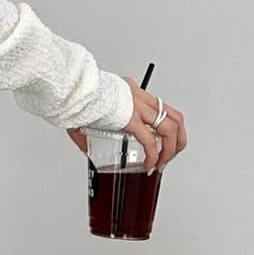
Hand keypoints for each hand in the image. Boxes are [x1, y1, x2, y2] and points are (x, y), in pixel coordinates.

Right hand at [66, 77, 187, 170]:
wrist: (74, 89)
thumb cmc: (78, 96)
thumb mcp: (88, 111)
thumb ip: (87, 130)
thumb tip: (85, 146)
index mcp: (131, 92)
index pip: (158, 107)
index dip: (165, 127)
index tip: (160, 141)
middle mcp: (139, 97)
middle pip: (174, 117)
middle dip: (178, 139)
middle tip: (171, 154)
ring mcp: (137, 107)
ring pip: (170, 128)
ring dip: (171, 149)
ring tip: (163, 162)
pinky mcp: (131, 120)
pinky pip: (150, 142)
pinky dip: (153, 156)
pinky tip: (149, 165)